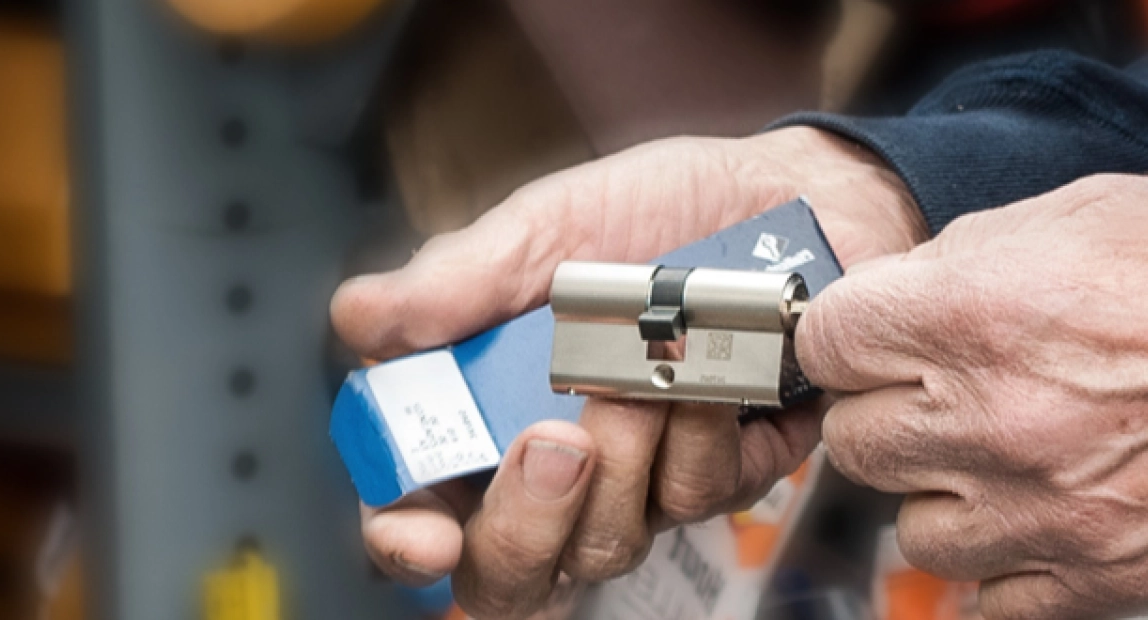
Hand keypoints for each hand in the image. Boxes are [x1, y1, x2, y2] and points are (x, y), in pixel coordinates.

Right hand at [331, 127, 924, 617]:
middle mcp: (556, 471)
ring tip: (645, 369)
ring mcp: (640, 484)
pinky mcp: (722, 475)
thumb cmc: (656, 210)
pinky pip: (702, 494)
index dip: (409, 543)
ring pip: (610, 544)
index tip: (425, 531)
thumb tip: (365, 319)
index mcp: (481, 415)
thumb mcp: (543, 225)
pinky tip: (710, 375)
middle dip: (526, 523)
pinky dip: (702, 431)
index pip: (419, 516)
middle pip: (511, 573)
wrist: (782, 193)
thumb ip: (455, 279)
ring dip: (626, 458)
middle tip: (555, 441)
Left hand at [797, 175, 1147, 619]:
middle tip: (955, 393)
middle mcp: (993, 419)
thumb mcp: (1090, 211)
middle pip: (856, 441)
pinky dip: (1004, 565)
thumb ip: (975, 254)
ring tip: (1017, 456)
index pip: (825, 344)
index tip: (879, 339)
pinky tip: (1046, 517)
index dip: (855, 335)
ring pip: (915, 529)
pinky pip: (986, 601)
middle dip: (896, 411)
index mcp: (978, 312)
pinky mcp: (1092, 581)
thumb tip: (911, 289)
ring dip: (951, 494)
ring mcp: (1040, 513)